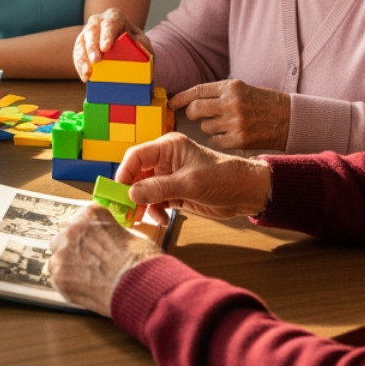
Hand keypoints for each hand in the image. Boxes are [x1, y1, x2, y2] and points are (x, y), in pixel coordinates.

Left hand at [48, 204, 161, 316]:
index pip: (77, 220)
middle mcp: (73, 229)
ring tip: (87, 277)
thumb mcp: (129, 235)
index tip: (89, 243)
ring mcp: (63, 252)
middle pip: (63, 237)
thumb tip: (106, 241)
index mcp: (90, 214)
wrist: (140, 286)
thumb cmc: (140, 262)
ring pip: (57, 257)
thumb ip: (108, 234)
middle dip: (73, 249)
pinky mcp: (60, 276)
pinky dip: (67, 283)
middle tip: (88, 262)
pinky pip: (56, 277)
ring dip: (68, 266)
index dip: (85, 235)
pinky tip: (84, 287)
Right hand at [73, 8, 151, 80]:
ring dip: (83, 58)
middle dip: (92, 46)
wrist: (129, 49)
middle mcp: (98, 22)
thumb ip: (138, 45)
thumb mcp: (142, 43)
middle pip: (92, 31)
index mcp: (114, 17)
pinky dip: (81, 66)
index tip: (106, 48)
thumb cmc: (136, 44)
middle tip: (95, 60)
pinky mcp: (81, 46)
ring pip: (81, 42)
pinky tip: (85, 77)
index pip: (110, 23)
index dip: (107, 35)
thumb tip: (132, 52)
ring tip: (88, 73)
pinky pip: (78, 55)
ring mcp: (88, 33)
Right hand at [117, 132, 271, 220]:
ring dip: (144, 204)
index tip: (118, 191)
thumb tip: (131, 194)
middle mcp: (165, 160)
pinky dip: (155, 210)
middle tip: (127, 210)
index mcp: (167, 147)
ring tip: (148, 217)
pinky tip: (162, 218)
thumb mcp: (189, 183)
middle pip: (137, 174)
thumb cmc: (222, 177)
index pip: (136, 156)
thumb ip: (159, 188)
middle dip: (132, 192)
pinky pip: (156, 201)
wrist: (245, 192)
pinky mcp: (175, 192)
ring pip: (145, 190)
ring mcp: (169, 177)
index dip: (124, 172)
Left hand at [172, 79, 290, 150]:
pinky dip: (219, 139)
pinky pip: (215, 141)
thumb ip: (219, 93)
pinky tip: (230, 135)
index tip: (172, 103)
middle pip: (196, 110)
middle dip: (192, 114)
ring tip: (225, 124)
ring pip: (205, 127)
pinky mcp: (239, 140)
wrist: (288, 119)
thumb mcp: (242, 89)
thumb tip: (191, 100)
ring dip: (210, 127)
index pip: (198, 91)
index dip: (182, 98)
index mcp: (231, 87)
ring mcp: (235, 122)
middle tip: (196, 116)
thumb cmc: (263, 103)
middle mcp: (231, 103)